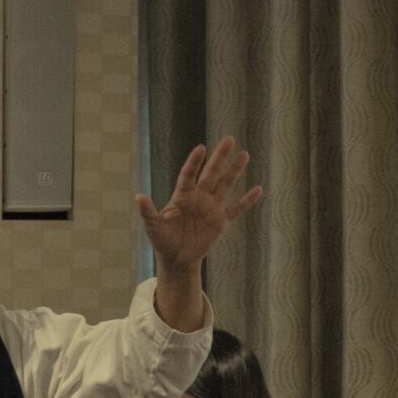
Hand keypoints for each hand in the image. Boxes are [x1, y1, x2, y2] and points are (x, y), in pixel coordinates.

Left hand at [137, 136, 263, 276]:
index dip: (194, 162)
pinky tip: (258, 189)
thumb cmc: (163, 240)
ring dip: (235, 170)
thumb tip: (139, 196)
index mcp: (182, 195)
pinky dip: (247, 200)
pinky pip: (236, 208)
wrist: (177, 258)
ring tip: (244, 155)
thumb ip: (148, 211)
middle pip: (211, 173)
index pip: (189, 174)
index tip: (201, 149)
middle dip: (220, 157)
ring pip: (225, 185)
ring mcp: (211, 208)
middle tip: (229, 139)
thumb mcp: (153, 226)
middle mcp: (199, 197)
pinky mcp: (221, 221)